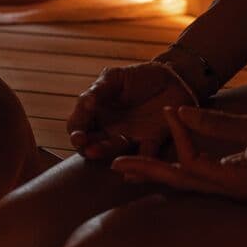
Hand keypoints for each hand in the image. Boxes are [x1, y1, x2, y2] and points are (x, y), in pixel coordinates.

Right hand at [68, 60, 196, 159]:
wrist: (170, 78)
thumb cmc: (138, 77)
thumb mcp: (115, 77)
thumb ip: (99, 88)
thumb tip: (85, 101)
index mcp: (96, 113)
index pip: (78, 126)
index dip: (75, 131)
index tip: (77, 133)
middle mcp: (109, 130)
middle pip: (92, 144)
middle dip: (86, 148)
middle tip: (85, 146)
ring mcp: (130, 137)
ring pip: (115, 150)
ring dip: (106, 152)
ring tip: (99, 153)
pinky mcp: (153, 140)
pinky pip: (146, 153)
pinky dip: (140, 162)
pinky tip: (134, 169)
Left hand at [112, 108, 246, 198]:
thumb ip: (218, 124)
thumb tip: (178, 113)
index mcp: (239, 182)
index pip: (193, 164)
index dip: (178, 137)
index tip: (171, 108)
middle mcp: (234, 192)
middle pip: (181, 183)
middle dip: (147, 172)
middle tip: (113, 164)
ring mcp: (236, 190)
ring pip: (188, 184)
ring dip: (158, 173)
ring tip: (128, 167)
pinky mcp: (238, 182)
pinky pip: (201, 179)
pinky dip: (179, 170)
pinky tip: (163, 166)